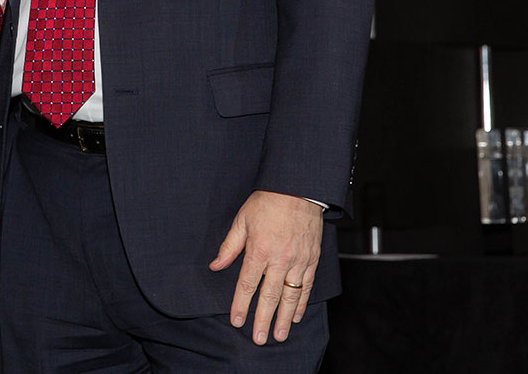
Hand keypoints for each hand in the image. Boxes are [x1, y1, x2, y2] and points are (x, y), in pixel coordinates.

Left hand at [208, 190, 323, 344]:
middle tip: (259, 338)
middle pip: (270, 296)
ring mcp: (298, 261)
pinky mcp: (312, 259)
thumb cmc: (268, 202)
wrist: (299, 188)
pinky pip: (307, 286)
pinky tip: (296, 316)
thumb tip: (215, 265)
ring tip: (280, 335)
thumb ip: (229, 246)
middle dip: (263, 320)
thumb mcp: (242, 220)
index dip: (241, 305)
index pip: (247, 285)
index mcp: (259, 250)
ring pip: (291, 296)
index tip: (236, 321)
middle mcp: (280, 259)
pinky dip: (302, 303)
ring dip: (284, 318)